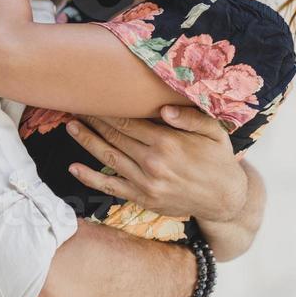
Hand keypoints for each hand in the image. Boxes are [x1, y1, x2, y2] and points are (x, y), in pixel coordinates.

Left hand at [63, 107, 246, 222]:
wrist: (225, 199)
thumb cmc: (219, 160)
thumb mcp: (215, 133)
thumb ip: (191, 118)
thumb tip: (164, 109)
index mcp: (168, 142)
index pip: (128, 121)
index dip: (107, 109)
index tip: (92, 96)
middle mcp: (153, 162)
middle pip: (114, 136)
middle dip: (93, 120)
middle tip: (75, 105)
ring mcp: (145, 182)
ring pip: (108, 158)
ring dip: (86, 141)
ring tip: (71, 126)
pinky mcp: (143, 198)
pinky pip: (111, 187)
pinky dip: (90, 178)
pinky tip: (74, 168)